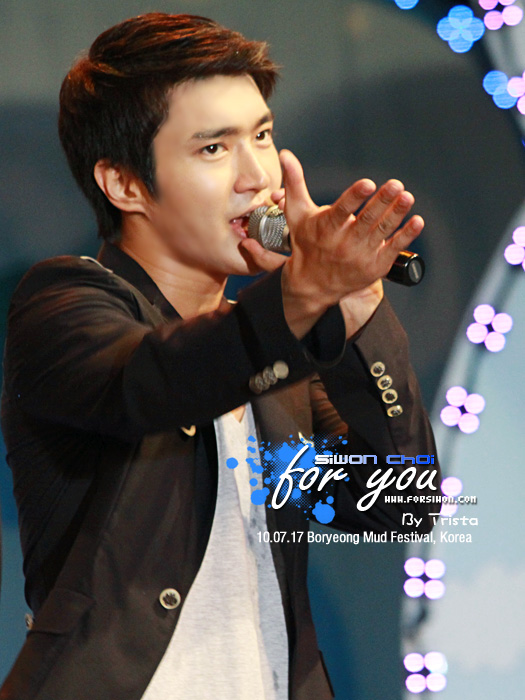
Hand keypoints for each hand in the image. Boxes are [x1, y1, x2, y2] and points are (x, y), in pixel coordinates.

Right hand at [241, 149, 423, 337]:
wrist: (313, 285)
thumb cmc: (306, 244)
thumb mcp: (297, 214)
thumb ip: (294, 182)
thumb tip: (286, 155)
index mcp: (326, 228)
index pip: (342, 210)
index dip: (355, 197)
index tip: (367, 184)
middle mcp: (344, 243)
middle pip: (366, 220)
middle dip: (382, 201)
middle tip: (396, 184)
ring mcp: (361, 255)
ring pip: (382, 231)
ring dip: (396, 214)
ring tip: (407, 197)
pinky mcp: (375, 265)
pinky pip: (394, 248)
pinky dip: (406, 236)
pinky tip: (417, 222)